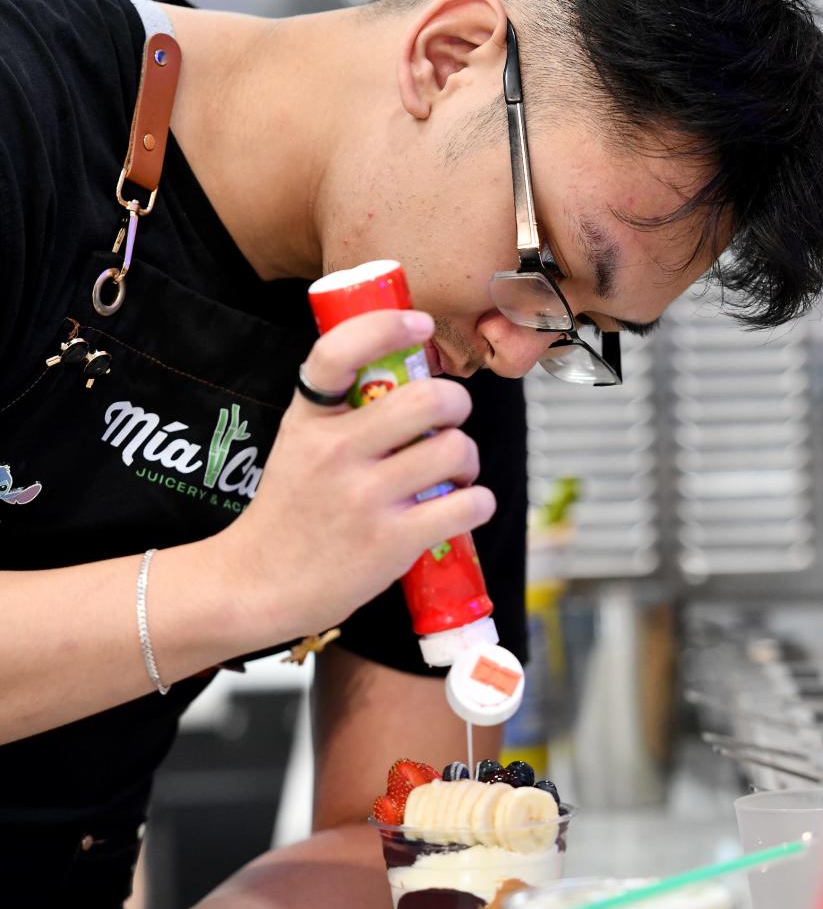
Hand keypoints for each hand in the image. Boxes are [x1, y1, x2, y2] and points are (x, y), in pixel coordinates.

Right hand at [213, 309, 496, 645]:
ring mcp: (364, 498)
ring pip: (455, 450)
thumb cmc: (289, 512)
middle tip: (452, 421)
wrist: (257, 585)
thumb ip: (339, 413)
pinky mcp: (391, 542)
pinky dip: (479, 502)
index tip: (420, 324)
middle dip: (457, 404)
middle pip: (427, 399)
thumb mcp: (297, 445)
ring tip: (456, 474)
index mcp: (308, 420)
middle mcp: (335, 451)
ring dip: (468, 459)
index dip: (387, 325)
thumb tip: (408, 381)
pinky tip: (465, 505)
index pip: (339, 350)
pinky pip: (466, 504)